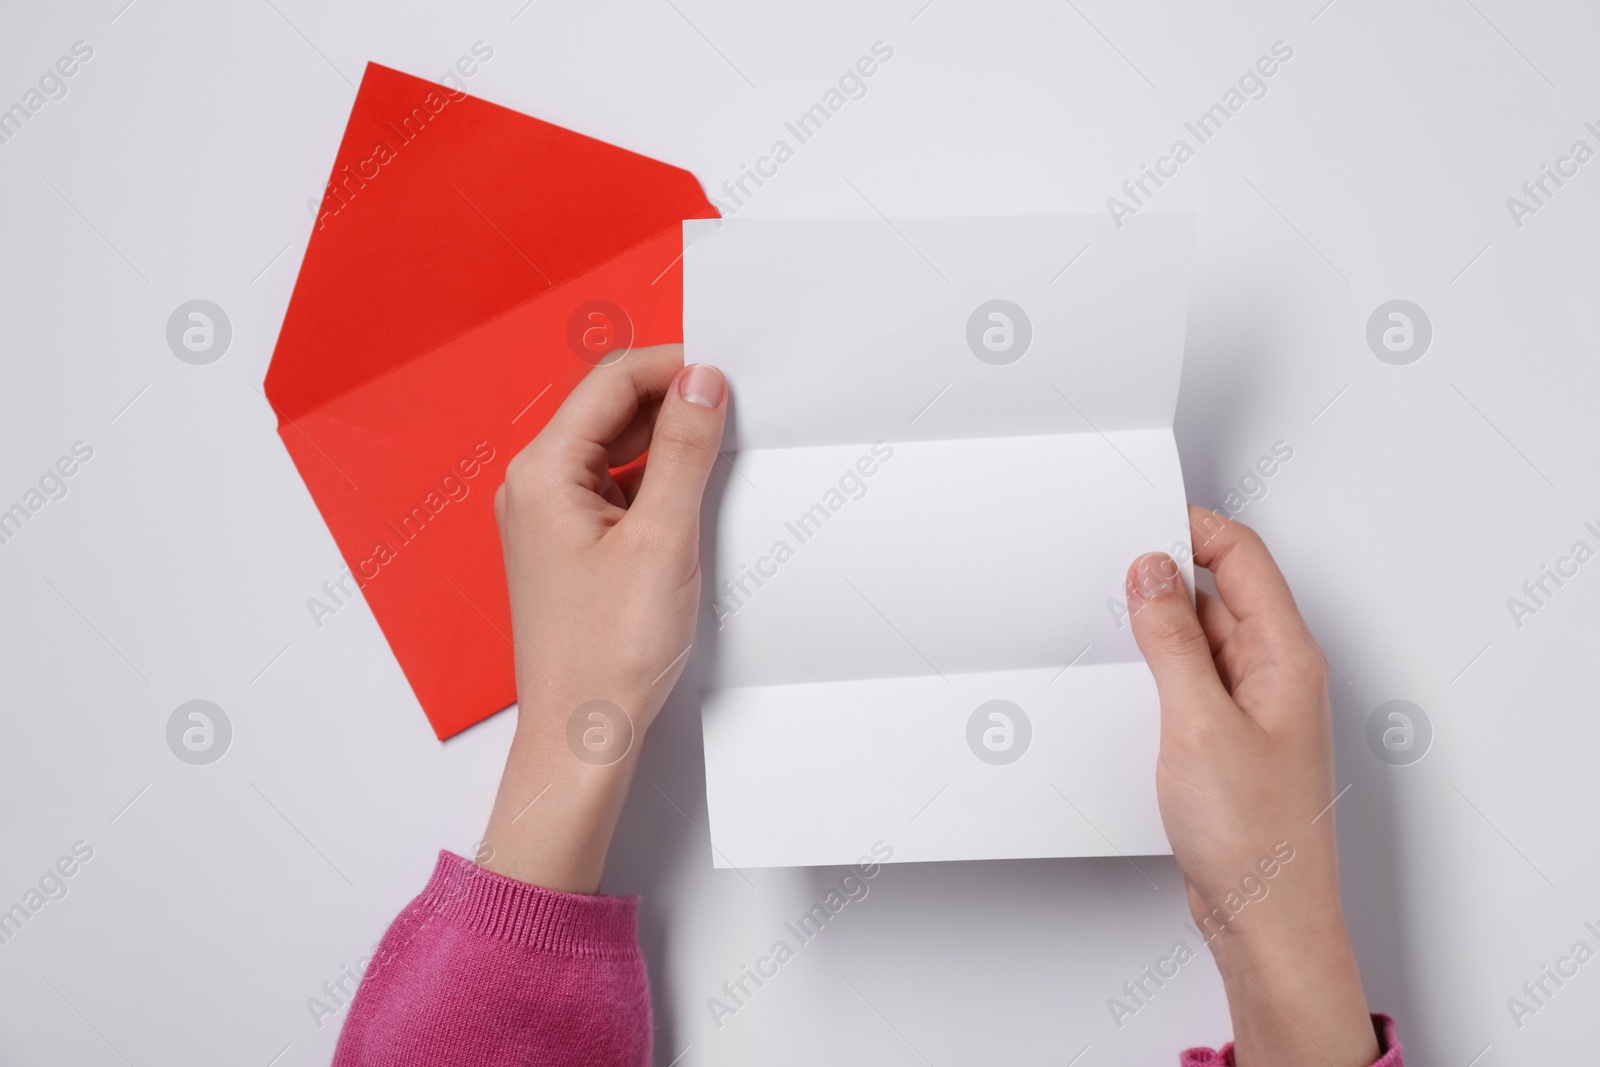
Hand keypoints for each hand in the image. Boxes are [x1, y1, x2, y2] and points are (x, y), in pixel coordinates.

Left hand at [479, 345, 726, 892]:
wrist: (583, 737)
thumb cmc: (608, 653)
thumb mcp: (662, 538)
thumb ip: (683, 450)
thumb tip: (703, 384)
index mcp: (542, 472)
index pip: (611, 382)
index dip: (672, 368)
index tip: (728, 378)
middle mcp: (534, 488)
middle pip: (609, 412)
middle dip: (671, 405)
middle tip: (735, 415)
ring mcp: (548, 520)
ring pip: (613, 451)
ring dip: (665, 447)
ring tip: (720, 460)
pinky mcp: (568, 550)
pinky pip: (613, 491)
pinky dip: (653, 485)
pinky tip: (692, 502)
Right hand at [1126, 507, 1377, 1066]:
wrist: (1265, 920)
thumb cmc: (1256, 838)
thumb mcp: (1199, 723)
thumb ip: (1173, 641)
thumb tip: (1152, 575)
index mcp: (1285, 656)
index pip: (1242, 556)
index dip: (1190, 529)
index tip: (1136, 526)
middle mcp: (1274, 675)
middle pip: (1219, 593)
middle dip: (1162, 579)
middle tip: (1108, 578)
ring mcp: (1251, 710)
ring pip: (1199, 641)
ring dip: (1156, 633)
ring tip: (1111, 639)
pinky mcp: (1226, 741)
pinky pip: (1189, 685)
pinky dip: (1155, 676)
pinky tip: (1125, 690)